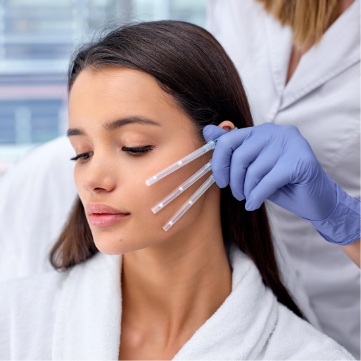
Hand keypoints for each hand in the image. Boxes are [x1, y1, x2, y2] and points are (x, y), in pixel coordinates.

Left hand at [203, 123, 336, 220]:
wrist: (315, 199)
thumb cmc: (281, 183)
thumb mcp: (252, 166)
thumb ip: (232, 148)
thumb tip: (207, 131)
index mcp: (262, 131)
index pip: (230, 139)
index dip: (219, 162)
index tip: (221, 181)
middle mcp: (277, 132)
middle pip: (240, 156)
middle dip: (234, 181)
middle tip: (237, 194)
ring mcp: (291, 144)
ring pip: (254, 171)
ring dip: (247, 190)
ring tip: (249, 198)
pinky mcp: (301, 161)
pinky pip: (267, 182)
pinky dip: (256, 197)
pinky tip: (254, 204)